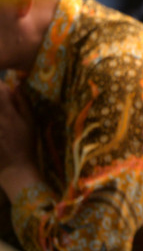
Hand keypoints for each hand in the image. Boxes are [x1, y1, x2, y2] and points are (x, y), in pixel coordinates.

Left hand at [0, 83, 39, 198]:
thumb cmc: (26, 143)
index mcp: (9, 113)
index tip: (2, 85)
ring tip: (4, 114)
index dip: (0, 85)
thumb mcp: (31, 121)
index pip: (1, 91)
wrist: (14, 166)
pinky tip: (2, 124)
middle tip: (3, 101)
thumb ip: (24, 102)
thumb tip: (18, 84)